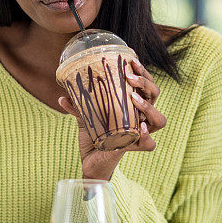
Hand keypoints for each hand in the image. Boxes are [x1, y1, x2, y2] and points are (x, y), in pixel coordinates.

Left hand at [58, 58, 165, 180]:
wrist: (90, 162)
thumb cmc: (93, 136)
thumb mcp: (85, 118)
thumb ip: (78, 107)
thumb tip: (62, 97)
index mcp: (133, 106)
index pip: (146, 85)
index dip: (143, 72)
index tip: (130, 60)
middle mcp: (141, 118)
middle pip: (155, 95)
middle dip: (146, 83)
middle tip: (129, 77)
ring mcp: (140, 133)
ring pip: (159, 120)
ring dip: (148, 107)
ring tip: (134, 99)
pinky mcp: (136, 148)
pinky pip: (149, 144)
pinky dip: (145, 136)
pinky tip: (138, 127)